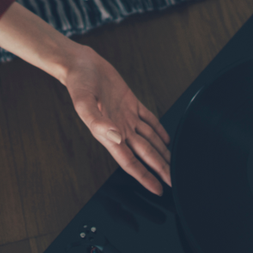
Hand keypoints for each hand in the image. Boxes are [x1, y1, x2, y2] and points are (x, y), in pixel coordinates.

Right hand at [61, 45, 172, 194]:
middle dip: (159, 168)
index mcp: (108, 133)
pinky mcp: (130, 103)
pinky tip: (166, 138)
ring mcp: (126, 116)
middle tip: (173, 181)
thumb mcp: (83, 102)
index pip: (130, 161)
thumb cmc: (78, 83)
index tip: (157, 188)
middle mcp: (119, 128)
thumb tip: (115, 137)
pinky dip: (159, 130)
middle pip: (144, 154)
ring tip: (172, 164)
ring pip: (148, 139)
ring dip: (161, 152)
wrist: (80, 65)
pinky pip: (149, 120)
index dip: (144, 176)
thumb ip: (98, 122)